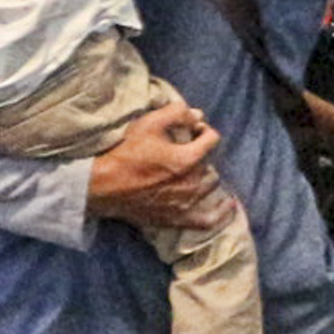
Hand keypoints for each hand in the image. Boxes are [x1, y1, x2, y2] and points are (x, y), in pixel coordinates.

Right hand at [86, 102, 224, 230]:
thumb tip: (198, 115)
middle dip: (202, 153)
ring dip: (205, 175)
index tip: (192, 130)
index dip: (204, 131)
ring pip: (210, 185)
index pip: (212, 139)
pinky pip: (208, 220)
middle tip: (185, 150)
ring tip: (194, 170)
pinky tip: (229, 206)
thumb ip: (177, 113)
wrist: (103, 186)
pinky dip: (221, 213)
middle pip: (210, 162)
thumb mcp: (149, 124)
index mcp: (188, 159)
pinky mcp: (178, 218)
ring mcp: (186, 203)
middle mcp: (192, 182)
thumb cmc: (126, 153)